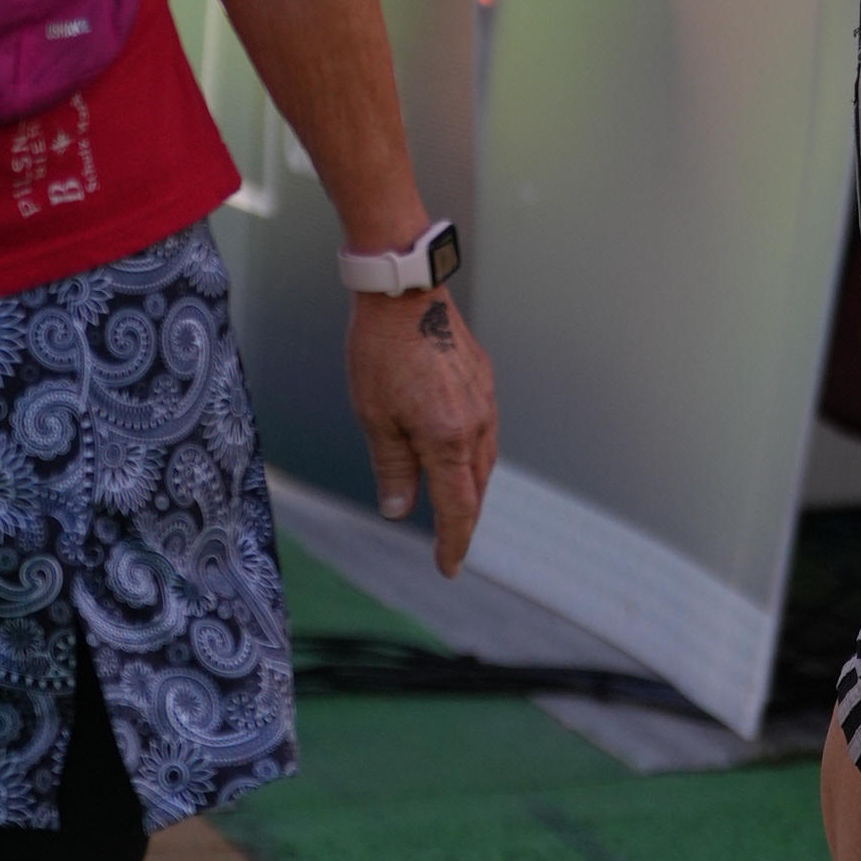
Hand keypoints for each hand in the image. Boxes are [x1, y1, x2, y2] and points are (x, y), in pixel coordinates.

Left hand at [346, 287, 500, 575]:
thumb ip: (392, 468)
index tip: (448, 568)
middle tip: (449, 545)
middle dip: (464, 519)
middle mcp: (475, 423)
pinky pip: (485, 430)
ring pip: (485, 460)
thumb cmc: (381, 352)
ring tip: (454, 504)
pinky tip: (456, 452)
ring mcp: (485, 399)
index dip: (453, 542)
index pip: (458, 508)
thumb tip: (399, 510)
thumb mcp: (374, 417)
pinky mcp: (484, 379)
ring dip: (471, 487)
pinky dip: (473, 453)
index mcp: (447, 439)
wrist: (405, 293)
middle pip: (478, 488)